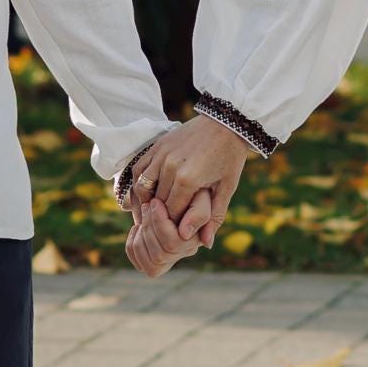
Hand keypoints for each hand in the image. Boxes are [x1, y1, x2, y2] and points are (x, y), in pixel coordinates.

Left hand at [123, 188, 217, 278]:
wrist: (177, 191)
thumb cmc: (191, 190)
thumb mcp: (199, 196)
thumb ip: (200, 213)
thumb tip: (191, 237)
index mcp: (198, 239)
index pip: (173, 242)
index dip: (159, 222)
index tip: (154, 202)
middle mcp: (186, 253)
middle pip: (160, 254)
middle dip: (148, 227)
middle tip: (147, 205)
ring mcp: (170, 260)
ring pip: (150, 262)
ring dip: (140, 236)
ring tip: (144, 214)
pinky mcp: (155, 261)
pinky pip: (140, 264)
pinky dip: (132, 244)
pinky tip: (138, 228)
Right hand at [127, 118, 255, 233]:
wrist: (226, 122)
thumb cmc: (229, 157)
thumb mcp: (226, 188)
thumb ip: (214, 216)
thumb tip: (204, 244)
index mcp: (188, 179)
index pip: (172, 213)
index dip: (175, 226)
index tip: (177, 234)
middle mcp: (170, 167)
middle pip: (157, 202)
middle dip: (160, 217)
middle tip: (161, 229)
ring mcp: (160, 154)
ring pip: (142, 188)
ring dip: (144, 204)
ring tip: (148, 217)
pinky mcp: (156, 146)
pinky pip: (138, 170)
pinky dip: (138, 185)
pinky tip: (143, 197)